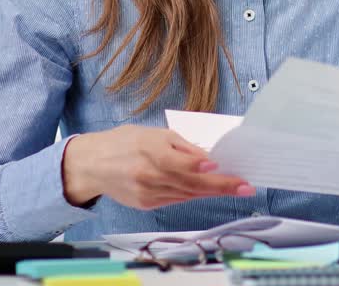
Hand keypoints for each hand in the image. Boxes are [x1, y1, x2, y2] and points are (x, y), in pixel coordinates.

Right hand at [62, 124, 254, 209]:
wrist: (92, 165)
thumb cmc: (124, 143)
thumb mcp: (153, 134)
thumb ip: (182, 147)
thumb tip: (208, 157)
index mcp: (149, 152)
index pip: (179, 162)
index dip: (199, 165)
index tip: (219, 164)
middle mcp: (148, 176)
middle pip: (190, 182)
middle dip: (221, 185)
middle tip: (246, 186)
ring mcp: (147, 193)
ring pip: (187, 194)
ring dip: (212, 191)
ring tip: (236, 187)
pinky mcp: (146, 205)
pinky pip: (176, 200)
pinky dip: (193, 194)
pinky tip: (208, 189)